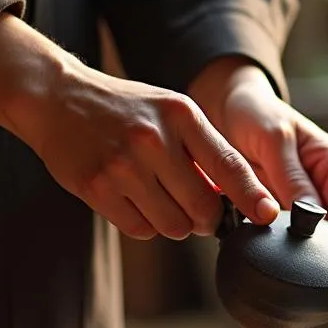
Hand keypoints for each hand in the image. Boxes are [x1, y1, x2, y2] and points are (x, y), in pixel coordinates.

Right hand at [0, 15, 278, 240]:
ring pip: (173, 225)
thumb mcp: (170, 110)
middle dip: (208, 219)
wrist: (58, 98)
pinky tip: (136, 201)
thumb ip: (203, 148)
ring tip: (162, 200)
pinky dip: (146, 224)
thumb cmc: (124, 108)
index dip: (253, 197)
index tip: (269, 215)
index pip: (229, 166)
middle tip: (201, 213)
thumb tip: (239, 196)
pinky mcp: (96, 188)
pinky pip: (140, 229)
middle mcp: (153, 139)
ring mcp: (123, 166)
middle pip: (203, 208)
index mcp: (180, 115)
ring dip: (176, 223)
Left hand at [189, 58, 327, 262]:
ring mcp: (293, 198)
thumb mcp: (274, 139)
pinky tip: (271, 260)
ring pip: (308, 234)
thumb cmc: (255, 112)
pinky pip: (278, 234)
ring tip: (302, 275)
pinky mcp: (268, 208)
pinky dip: (277, 247)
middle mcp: (316, 183)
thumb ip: (291, 177)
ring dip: (306, 252)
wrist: (222, 105)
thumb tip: (310, 215)